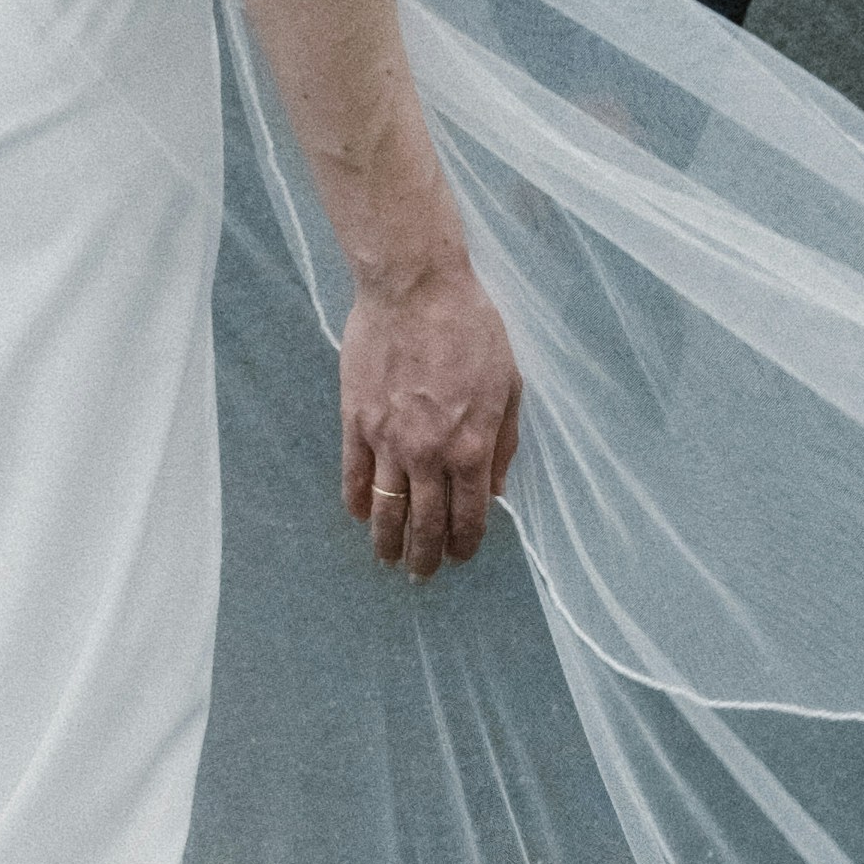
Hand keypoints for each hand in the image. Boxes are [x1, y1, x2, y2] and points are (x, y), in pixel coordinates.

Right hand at [338, 253, 522, 577]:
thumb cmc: (471, 330)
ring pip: (386, 510)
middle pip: (425, 525)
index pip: (469, 517)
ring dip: (387, 543)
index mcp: (470, 448)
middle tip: (423, 573)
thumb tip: (495, 490)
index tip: (461, 557)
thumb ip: (503, 444)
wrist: (415, 289)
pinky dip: (357, 503)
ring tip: (388, 559)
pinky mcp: (356, 422)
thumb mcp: (509, 386)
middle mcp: (428, 455)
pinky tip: (361, 516)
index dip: (465, 545)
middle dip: (426, 557)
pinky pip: (354, 475)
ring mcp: (387, 441)